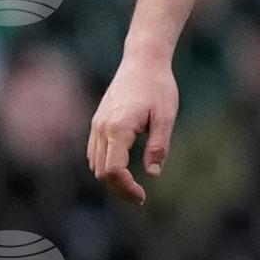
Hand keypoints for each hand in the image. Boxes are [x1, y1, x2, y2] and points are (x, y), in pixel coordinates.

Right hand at [87, 50, 176, 207]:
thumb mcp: (166, 116)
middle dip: (119, 189)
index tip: (142, 197)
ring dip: (111, 180)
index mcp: (117, 129)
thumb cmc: (158, 87)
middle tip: (140, 198)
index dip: (126, 189)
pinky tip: (122, 170)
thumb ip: (159, 146)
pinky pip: (94, 153)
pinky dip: (105, 166)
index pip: (112, 171)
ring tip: (132, 187)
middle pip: (101, 172)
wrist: (143, 61)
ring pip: (95, 164)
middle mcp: (101, 129)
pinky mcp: (97, 122)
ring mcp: (96, 125)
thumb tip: (152, 174)